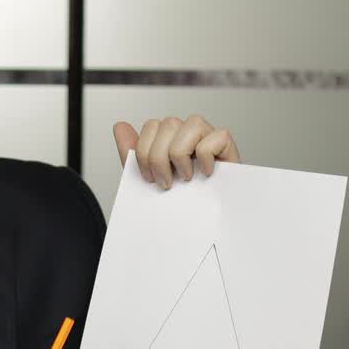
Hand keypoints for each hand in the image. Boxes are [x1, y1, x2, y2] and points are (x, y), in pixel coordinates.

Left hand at [113, 115, 241, 188]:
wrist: (201, 225)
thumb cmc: (178, 200)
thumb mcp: (148, 177)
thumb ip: (131, 152)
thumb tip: (119, 126)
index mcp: (170, 139)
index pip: (152, 125)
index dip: (144, 151)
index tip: (149, 178)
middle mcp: (190, 134)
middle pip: (168, 124)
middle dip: (159, 157)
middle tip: (166, 182)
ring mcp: (210, 138)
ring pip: (192, 123)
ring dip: (181, 155)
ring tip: (185, 177)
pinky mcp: (228, 147)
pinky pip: (216, 136)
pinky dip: (207, 156)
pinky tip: (205, 173)